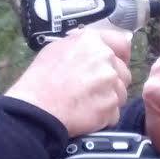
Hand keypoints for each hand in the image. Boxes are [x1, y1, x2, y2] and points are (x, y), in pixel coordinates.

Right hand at [4, 27, 131, 136]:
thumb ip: (82, 44)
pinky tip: (86, 115)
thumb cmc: (40, 79)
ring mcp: (110, 83)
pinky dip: (103, 116)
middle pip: (123, 72)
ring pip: (120, 93)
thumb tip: (99, 45)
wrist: (36, 107)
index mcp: (92, 41)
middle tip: (92, 90)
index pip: (122, 43)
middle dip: (112, 82)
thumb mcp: (56, 48)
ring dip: (109, 100)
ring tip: (86, 104)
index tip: (117, 64)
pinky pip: (114, 112)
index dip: (122, 56)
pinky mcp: (110, 106)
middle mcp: (105, 59)